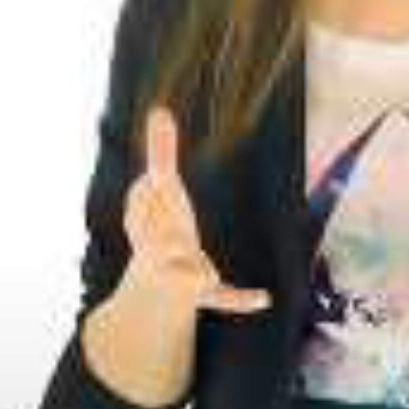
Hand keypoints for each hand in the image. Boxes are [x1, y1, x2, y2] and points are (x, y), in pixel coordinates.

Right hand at [122, 103, 273, 314]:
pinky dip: (240, 300)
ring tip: (203, 272)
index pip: (145, 208)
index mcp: (147, 226)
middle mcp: (160, 252)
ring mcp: (183, 276)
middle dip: (167, 238)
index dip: (149, 195)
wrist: (156, 289)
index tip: (154, 180)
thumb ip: (160, 152)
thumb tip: (158, 108)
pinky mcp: (207, 295)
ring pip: (186, 276)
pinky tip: (264, 298)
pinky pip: (222, 300)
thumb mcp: (161, 191)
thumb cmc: (161, 229)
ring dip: (195, 273)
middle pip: (162, 243)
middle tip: (177, 233)